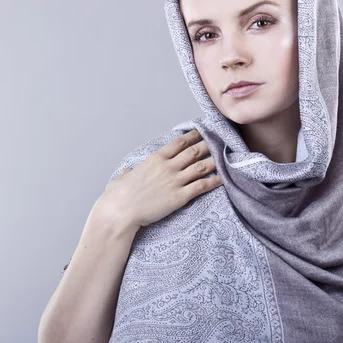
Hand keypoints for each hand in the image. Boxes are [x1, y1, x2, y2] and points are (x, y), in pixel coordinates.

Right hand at [95, 129, 221, 231]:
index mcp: (155, 159)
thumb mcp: (121, 178)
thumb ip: (128, 172)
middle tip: (219, 140)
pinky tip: (223, 178)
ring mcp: (175, 181)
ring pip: (201, 166)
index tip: (202, 131)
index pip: (179, 143)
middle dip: (208, 144)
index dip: (192, 136)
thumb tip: (127, 171)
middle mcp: (168, 167)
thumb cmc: (117, 196)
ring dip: (214, 160)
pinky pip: (201, 186)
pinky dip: (214, 181)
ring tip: (225, 156)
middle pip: (193, 151)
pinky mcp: (180, 197)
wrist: (120, 212)